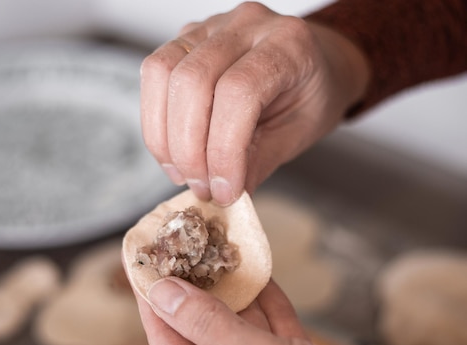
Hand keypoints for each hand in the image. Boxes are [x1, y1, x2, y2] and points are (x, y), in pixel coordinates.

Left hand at [136, 277, 451, 344]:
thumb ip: (208, 324)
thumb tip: (162, 291)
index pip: (167, 341)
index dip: (154, 298)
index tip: (145, 260)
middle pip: (201, 328)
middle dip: (196, 285)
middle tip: (185, 242)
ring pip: (239, 324)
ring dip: (233, 287)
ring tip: (218, 246)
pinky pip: (271, 327)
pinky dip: (266, 300)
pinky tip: (257, 269)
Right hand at [140, 2, 369, 205]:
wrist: (315, 65)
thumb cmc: (311, 95)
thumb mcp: (297, 133)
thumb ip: (260, 162)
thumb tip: (223, 195)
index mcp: (287, 43)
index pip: (238, 91)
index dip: (223, 149)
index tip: (225, 189)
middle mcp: (246, 24)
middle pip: (192, 80)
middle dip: (188, 148)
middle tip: (201, 186)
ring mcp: (211, 26)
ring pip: (163, 72)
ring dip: (165, 136)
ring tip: (184, 172)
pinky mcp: (186, 37)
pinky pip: (154, 73)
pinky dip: (156, 120)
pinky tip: (173, 149)